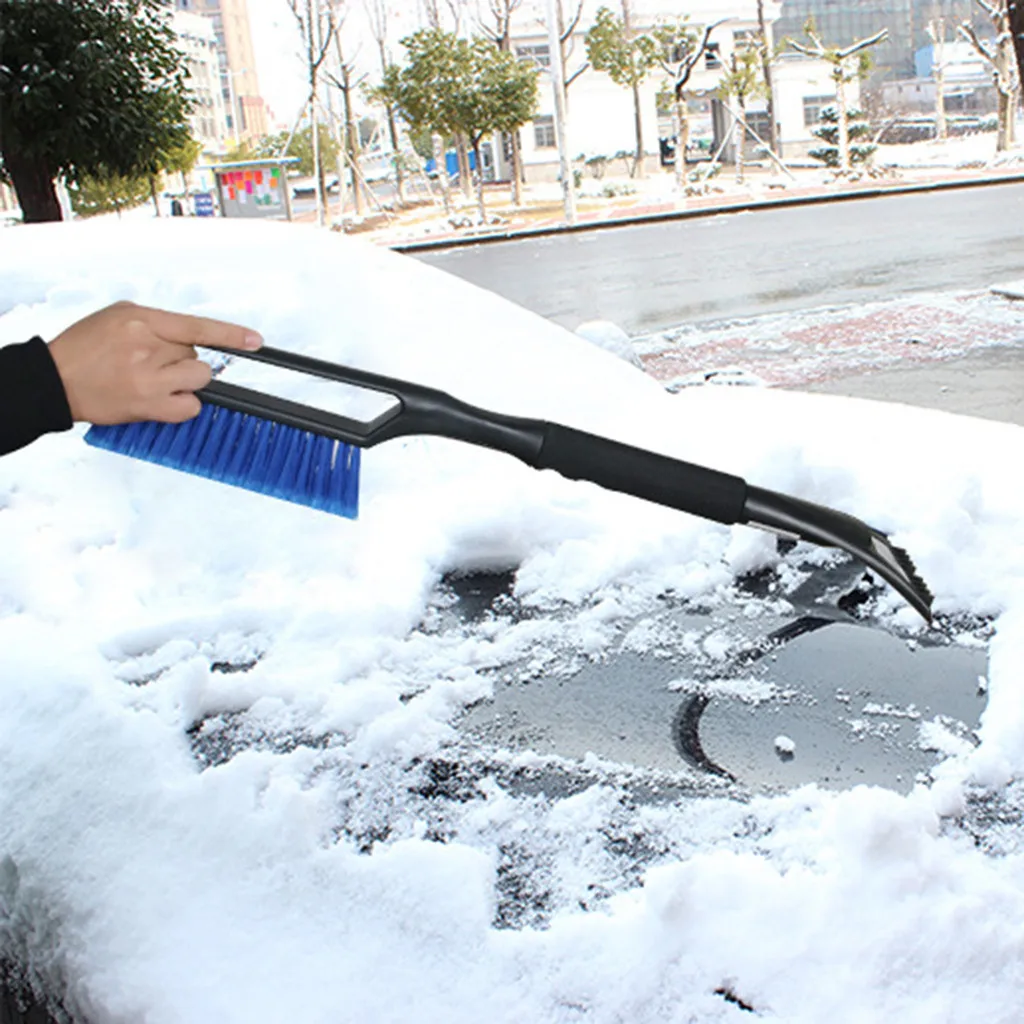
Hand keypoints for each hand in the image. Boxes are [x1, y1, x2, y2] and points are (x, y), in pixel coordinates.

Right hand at [47, 301, 262, 424]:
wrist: (54, 379)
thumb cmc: (84, 348)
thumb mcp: (117, 317)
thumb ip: (156, 323)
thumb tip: (192, 337)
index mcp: (140, 319)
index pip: (196, 326)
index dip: (230, 334)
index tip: (256, 341)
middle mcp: (147, 347)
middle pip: (197, 355)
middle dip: (181, 360)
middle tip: (153, 363)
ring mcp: (149, 378)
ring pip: (199, 378)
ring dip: (186, 381)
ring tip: (156, 380)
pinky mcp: (149, 405)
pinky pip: (190, 407)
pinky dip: (184, 405)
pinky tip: (162, 399)